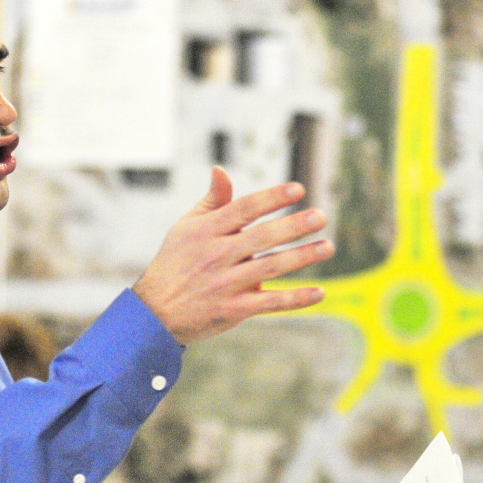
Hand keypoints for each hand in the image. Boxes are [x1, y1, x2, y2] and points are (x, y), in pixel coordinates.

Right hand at [132, 166, 333, 345]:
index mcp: (206, 231)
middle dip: (294, 226)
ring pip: (270, 267)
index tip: (298, 190)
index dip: (272, 198)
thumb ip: (212, 201)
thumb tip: (221, 170)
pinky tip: (319, 292)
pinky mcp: (233, 309)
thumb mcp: (186, 228)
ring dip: (301, 257)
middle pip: (261, 237)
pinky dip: (295, 299)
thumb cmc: (174, 263)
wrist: (155, 312)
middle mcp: (216, 255)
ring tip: (327, 246)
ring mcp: (226, 283)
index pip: (244, 209)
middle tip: (321, 216)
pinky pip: (269, 303)